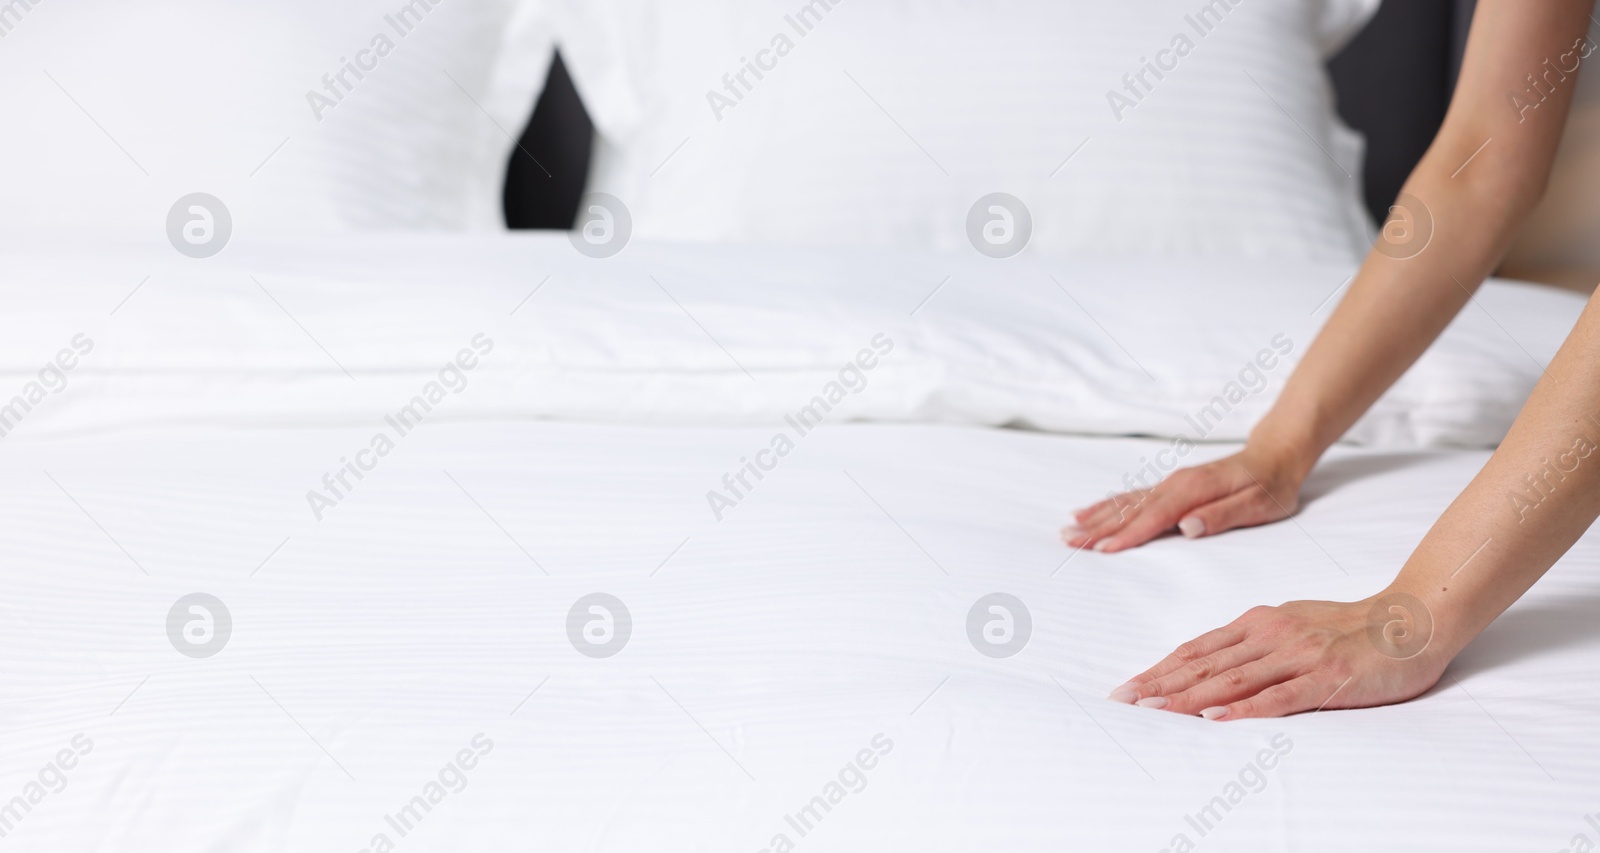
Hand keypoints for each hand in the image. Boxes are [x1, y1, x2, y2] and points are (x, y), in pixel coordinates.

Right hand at [1063, 443, 1309, 552]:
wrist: (1275, 455)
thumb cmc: (1271, 485)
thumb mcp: (1260, 504)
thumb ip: (1223, 516)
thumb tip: (1188, 527)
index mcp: (1195, 491)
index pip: (1155, 517)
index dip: (1128, 535)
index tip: (1102, 550)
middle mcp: (1176, 485)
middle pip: (1130, 509)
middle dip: (1097, 526)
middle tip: (1067, 540)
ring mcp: (1170, 484)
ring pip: (1126, 503)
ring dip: (1095, 516)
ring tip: (1067, 528)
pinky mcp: (1169, 487)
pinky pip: (1131, 497)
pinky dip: (1107, 505)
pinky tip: (1088, 511)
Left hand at [1107, 597, 1449, 719]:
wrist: (1411, 620)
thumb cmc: (1349, 627)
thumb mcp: (1290, 625)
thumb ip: (1252, 643)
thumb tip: (1211, 664)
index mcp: (1258, 622)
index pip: (1198, 649)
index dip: (1160, 669)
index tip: (1128, 688)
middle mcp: (1270, 634)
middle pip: (1204, 664)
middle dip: (1159, 684)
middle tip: (1123, 702)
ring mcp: (1298, 655)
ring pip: (1231, 679)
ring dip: (1188, 697)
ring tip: (1153, 711)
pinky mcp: (1325, 677)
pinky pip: (1278, 696)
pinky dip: (1243, 708)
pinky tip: (1216, 718)